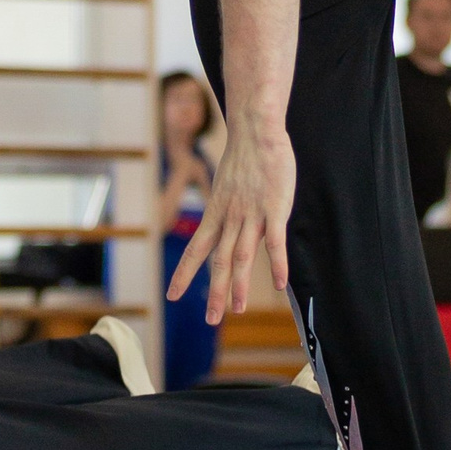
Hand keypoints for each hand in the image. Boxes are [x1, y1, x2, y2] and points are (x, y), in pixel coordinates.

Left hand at [166, 121, 294, 324]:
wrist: (255, 130)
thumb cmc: (243, 158)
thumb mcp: (225, 187)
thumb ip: (227, 211)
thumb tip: (225, 229)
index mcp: (215, 213)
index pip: (195, 249)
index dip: (183, 273)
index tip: (171, 296)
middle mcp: (230, 217)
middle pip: (219, 259)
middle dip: (213, 291)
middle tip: (210, 319)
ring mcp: (252, 214)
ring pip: (243, 255)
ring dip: (239, 284)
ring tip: (236, 309)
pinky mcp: (275, 208)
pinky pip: (276, 241)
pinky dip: (277, 263)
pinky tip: (279, 284)